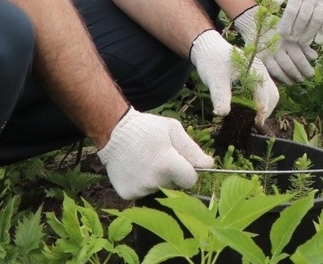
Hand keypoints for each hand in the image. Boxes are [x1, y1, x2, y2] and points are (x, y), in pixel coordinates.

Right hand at [98, 107, 213, 199]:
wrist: (114, 132)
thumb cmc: (147, 128)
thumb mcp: (173, 130)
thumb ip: (192, 150)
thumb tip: (209, 165)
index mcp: (168, 165)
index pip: (191, 180)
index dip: (189, 171)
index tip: (181, 162)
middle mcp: (154, 181)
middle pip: (175, 186)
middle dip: (172, 174)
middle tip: (159, 157)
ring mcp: (139, 190)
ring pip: (159, 189)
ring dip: (157, 179)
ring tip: (145, 161)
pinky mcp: (127, 194)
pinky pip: (143, 193)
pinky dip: (142, 184)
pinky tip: (135, 169)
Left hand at [189, 28, 279, 119]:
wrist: (208, 49)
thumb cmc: (212, 62)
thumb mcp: (214, 79)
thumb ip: (220, 96)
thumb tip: (223, 114)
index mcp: (255, 68)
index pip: (265, 93)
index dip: (262, 110)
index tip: (255, 123)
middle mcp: (261, 71)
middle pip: (273, 94)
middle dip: (266, 111)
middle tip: (254, 124)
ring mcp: (259, 74)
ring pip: (270, 94)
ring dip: (264, 108)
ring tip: (252, 119)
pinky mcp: (255, 77)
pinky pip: (263, 92)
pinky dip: (259, 103)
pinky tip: (248, 110)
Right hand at [233, 4, 318, 84]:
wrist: (255, 25)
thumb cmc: (278, 31)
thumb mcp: (293, 35)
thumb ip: (304, 45)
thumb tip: (314, 57)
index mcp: (287, 41)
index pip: (299, 58)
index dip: (306, 69)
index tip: (311, 74)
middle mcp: (276, 48)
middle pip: (289, 67)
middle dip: (297, 76)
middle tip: (303, 79)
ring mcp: (265, 55)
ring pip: (278, 72)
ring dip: (287, 79)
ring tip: (293, 82)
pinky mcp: (257, 59)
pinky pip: (266, 72)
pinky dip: (274, 79)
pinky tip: (280, 82)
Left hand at [274, 0, 322, 46]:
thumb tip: (274, 4)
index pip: (291, 11)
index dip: (286, 25)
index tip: (282, 34)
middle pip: (303, 19)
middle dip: (296, 32)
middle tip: (291, 41)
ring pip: (316, 21)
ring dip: (310, 34)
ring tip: (303, 43)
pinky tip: (319, 37)